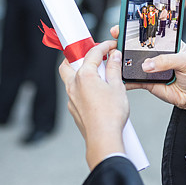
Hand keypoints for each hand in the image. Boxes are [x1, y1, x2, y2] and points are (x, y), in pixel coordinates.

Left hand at [58, 40, 128, 169]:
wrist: (103, 138)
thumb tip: (114, 57)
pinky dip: (82, 87)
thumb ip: (114, 68)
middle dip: (78, 56)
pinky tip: (95, 92)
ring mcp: (71, 98)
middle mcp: (73, 85)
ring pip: (69, 78)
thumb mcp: (117, 86)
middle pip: (67, 63)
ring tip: (96, 74)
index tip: (111, 46)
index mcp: (84, 76)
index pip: (92, 53)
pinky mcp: (73, 108)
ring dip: (79, 72)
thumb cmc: (110, 115)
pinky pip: (74, 92)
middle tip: (92, 56)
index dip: (103, 46)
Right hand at [109, 25, 185, 112]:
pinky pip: (132, 79)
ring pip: (130, 62)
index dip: (134, 28)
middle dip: (122, 42)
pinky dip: (124, 79)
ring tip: (114, 60)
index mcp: (164, 43)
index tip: (123, 27)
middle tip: (114, 42)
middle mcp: (154, 53)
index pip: (147, 32)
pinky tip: (119, 77)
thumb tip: (148, 65)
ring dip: (121, 60)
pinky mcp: (145, 80)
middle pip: (134, 45)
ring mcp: (149, 67)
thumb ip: (167, 60)